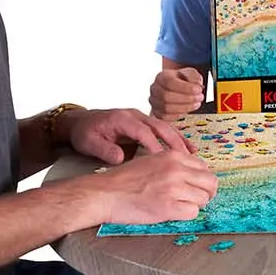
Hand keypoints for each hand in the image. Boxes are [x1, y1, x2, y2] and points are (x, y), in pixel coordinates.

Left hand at [66, 107, 189, 162]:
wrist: (81, 122)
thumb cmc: (85, 133)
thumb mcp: (88, 142)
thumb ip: (103, 150)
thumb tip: (119, 158)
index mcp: (122, 119)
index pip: (142, 131)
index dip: (153, 144)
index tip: (162, 159)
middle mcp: (135, 115)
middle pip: (159, 126)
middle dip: (174, 142)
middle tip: (186, 158)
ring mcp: (141, 118)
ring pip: (165, 127)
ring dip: (179, 141)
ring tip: (193, 155)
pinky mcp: (145, 124)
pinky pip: (164, 131)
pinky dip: (176, 140)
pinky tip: (188, 151)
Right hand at [94, 146, 217, 224]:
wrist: (105, 193)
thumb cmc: (125, 179)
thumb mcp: (152, 160)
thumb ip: (175, 165)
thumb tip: (196, 175)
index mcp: (173, 156)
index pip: (204, 167)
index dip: (201, 179)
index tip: (195, 186)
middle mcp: (176, 170)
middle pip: (210, 183)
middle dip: (206, 192)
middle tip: (195, 199)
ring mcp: (173, 189)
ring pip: (203, 199)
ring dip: (194, 204)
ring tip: (178, 205)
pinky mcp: (167, 207)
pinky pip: (192, 213)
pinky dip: (185, 215)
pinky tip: (172, 212)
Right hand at [150, 66, 205, 117]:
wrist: (177, 86)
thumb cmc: (183, 80)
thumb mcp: (190, 73)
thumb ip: (194, 77)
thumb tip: (197, 84)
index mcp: (162, 76)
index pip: (169, 82)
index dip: (185, 88)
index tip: (198, 90)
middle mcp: (155, 88)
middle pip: (166, 97)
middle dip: (186, 99)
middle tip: (199, 98)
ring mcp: (154, 101)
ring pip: (166, 108)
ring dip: (184, 108)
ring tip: (196, 104)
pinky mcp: (156, 112)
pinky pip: (165, 117)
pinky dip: (178, 114)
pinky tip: (187, 109)